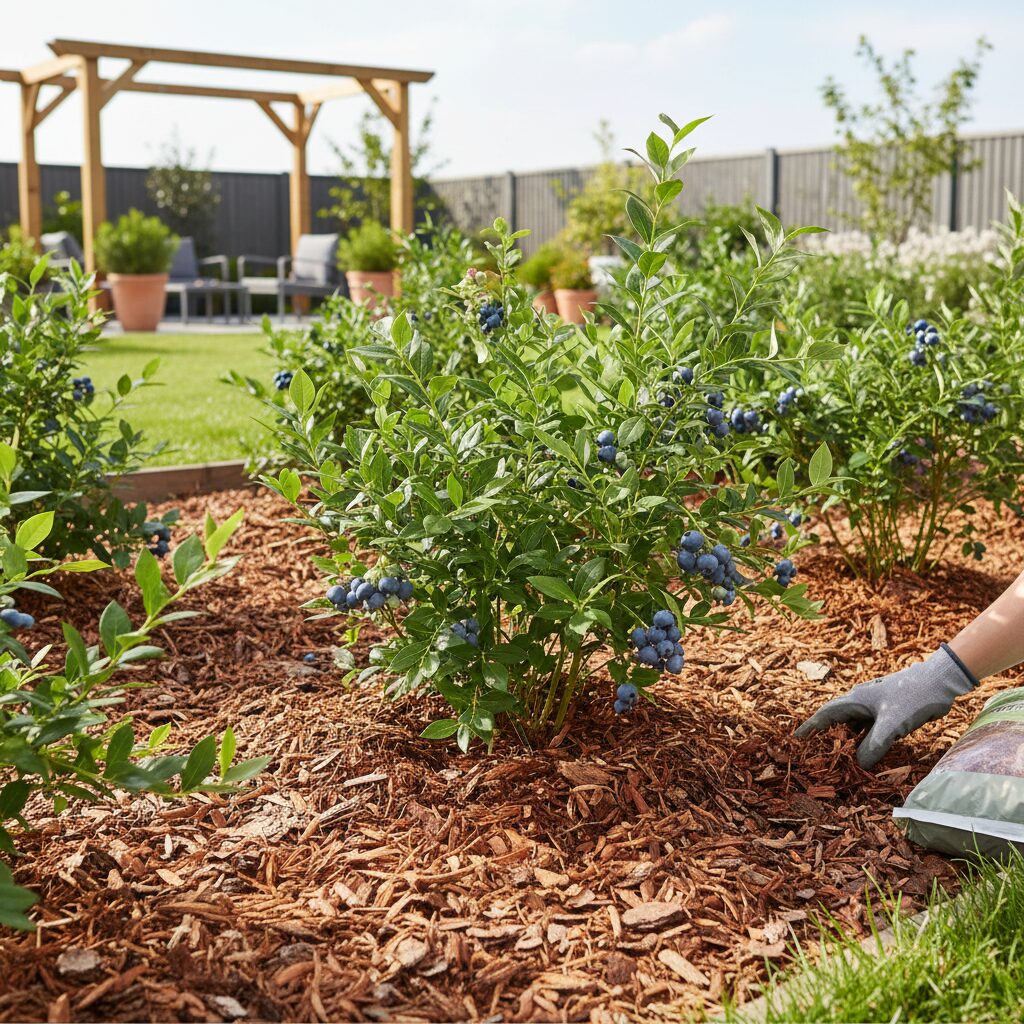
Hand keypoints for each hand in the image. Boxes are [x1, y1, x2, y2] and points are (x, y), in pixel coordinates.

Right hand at [794, 646, 976, 767]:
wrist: (939, 682)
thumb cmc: (912, 698)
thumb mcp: (891, 725)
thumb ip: (873, 746)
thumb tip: (859, 765)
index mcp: (855, 699)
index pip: (825, 714)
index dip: (810, 727)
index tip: (796, 738)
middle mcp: (861, 701)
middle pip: (838, 720)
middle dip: (827, 736)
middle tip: (817, 752)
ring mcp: (876, 706)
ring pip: (855, 725)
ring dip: (848, 740)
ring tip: (840, 757)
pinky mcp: (889, 711)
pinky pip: (870, 728)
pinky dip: (865, 740)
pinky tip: (868, 752)